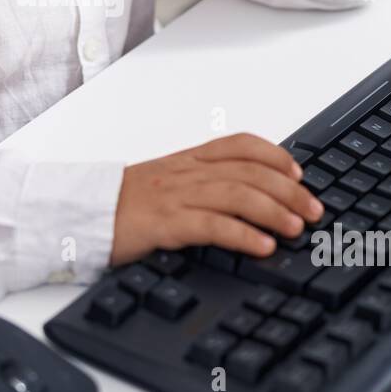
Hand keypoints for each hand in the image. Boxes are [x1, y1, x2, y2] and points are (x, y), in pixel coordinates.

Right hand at [109, 132, 325, 266]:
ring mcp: (174, 196)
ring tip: (298, 227)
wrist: (76, 214)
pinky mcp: (163, 223)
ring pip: (236, 194)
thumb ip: (198, 185)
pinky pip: (211, 225)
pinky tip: (263, 246)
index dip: (274, 155)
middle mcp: (185, 173)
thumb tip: (242, 196)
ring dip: (274, 210)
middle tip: (314, 209)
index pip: (239, 145)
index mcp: (185, 161)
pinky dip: (243, 234)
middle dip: (288, 189)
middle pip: (248, 171)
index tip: (299, 172)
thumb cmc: (119, 206)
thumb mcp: (163, 186)